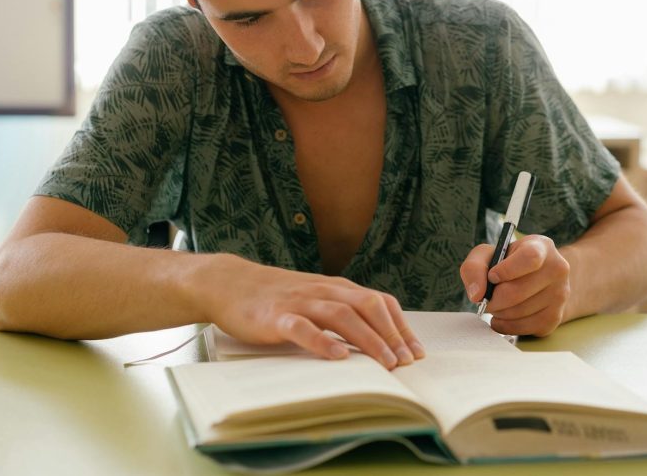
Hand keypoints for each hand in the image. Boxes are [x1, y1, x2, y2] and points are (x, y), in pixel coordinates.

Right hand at [198, 254, 425, 368]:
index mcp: (335, 288)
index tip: (416, 352)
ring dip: (368, 339)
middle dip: (392, 335)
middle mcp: (323, 291)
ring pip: (342, 316)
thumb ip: (340, 313)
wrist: (229, 283)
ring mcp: (300, 302)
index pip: (379, 302)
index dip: (401, 326)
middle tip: (407, 362)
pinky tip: (337, 357)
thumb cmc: (274, 296)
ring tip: (385, 363)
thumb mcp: (314, 298)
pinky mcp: (276, 316)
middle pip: (368, 306)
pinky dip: (322, 341)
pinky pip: (303, 327)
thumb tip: (374, 341)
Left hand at [459, 234, 570, 336]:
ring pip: (519, 312)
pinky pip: (525, 328)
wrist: (535, 278)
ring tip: (498, 304)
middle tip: (487, 298)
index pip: (530, 258)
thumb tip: (476, 294)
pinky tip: (503, 317)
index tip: (492, 277)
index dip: (506, 271)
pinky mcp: (555, 316)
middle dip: (493, 299)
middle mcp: (557, 269)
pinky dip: (506, 326)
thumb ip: (474, 268)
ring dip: (499, 312)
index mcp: (541, 247)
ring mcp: (560, 294)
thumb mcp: (487, 255)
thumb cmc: (507, 264)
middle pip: (517, 292)